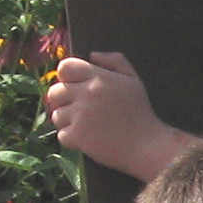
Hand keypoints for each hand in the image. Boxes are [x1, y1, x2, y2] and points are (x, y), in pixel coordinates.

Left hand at [43, 52, 194, 181]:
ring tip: (88, 127)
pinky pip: (62, 135)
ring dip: (69, 122)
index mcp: (100, 78)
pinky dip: (73, 140)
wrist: (147, 146)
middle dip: (64, 102)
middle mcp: (88, 93)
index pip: (65, 67)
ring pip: (56, 115)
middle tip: (81, 110)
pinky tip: (90, 139)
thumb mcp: (134, 81)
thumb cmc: (140, 114)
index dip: (67, 77)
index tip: (75, 88)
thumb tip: (92, 55)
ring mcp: (81, 115)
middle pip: (55, 92)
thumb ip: (115, 61)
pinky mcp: (79, 136)